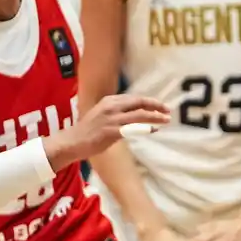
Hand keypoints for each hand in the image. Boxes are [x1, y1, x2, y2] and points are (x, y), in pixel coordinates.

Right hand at [45, 95, 169, 168]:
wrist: (72, 142)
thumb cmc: (88, 131)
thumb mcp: (103, 115)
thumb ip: (118, 112)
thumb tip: (137, 115)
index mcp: (109, 101)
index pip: (134, 98)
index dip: (149, 101)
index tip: (160, 105)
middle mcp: (111, 106)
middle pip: (139, 102)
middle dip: (156, 105)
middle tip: (168, 110)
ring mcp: (111, 118)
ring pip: (139, 114)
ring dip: (155, 116)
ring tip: (166, 119)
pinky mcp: (111, 131)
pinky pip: (133, 128)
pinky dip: (146, 128)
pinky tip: (154, 129)